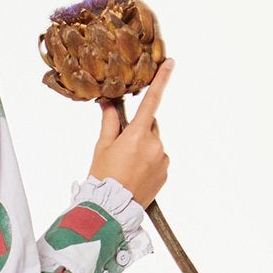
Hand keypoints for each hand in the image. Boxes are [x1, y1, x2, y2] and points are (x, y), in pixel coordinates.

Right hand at [91, 55, 173, 205]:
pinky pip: (158, 160)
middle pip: (150, 126)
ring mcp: (162, 159)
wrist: (111, 209)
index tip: (170, 63)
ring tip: (126, 167)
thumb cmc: (103, 177)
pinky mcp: (165, 172)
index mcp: (138, 134)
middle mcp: (155, 144)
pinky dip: (148, 163)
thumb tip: (108, 103)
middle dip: (138, 131)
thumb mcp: (102, 146)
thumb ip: (110, 122)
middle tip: (121, 148)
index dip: (161, 80)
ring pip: (154, 144)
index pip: (151, 101)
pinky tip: (134, 174)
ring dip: (143, 148)